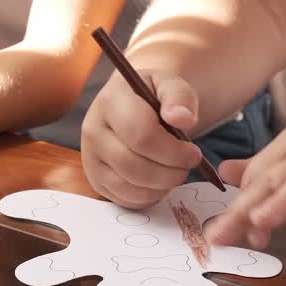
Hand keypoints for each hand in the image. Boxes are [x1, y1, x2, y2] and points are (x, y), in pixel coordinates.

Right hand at [80, 70, 204, 208]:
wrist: (132, 104)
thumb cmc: (154, 96)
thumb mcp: (170, 86)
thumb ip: (179, 97)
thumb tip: (183, 119)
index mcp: (110, 101)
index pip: (141, 135)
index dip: (173, 151)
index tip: (194, 153)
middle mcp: (93, 130)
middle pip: (132, 165)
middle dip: (168, 172)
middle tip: (187, 167)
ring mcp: (91, 157)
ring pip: (127, 186)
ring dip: (160, 186)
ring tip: (174, 172)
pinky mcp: (96, 178)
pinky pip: (124, 199)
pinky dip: (148, 197)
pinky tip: (160, 181)